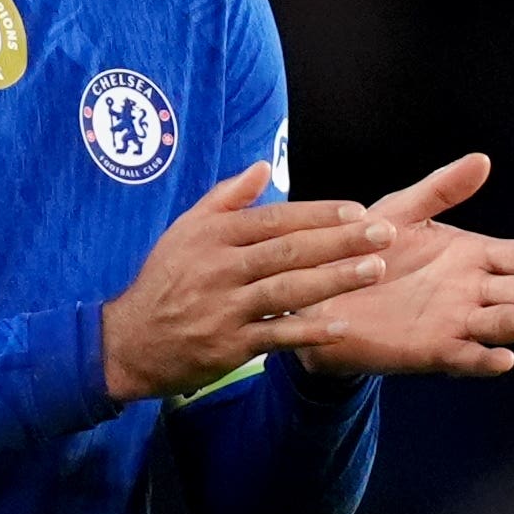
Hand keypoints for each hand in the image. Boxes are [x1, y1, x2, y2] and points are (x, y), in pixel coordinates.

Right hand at [102, 161, 397, 402]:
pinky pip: (276, 336)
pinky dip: (309, 332)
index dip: (317, 214)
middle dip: (340, 241)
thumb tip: (263, 167)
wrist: (130, 340)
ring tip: (375, 269)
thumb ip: (226, 197)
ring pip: (288, 290)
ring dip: (335, 279)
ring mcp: (225, 308)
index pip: (275, 219)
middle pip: (289, 251)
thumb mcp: (185, 230)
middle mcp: (220, 268)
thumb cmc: (165, 279)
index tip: (357, 211)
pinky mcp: (229, 345)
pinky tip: (342, 325)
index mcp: (213, 236)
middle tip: (383, 234)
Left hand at [294, 153, 513, 377]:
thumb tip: (482, 159)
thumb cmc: (364, 251)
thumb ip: (441, 190)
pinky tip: (504, 358)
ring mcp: (455, 323)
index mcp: (470, 258)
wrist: (322, 291)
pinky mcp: (432, 350)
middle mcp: (471, 293)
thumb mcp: (403, 211)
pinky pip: (465, 357)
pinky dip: (485, 360)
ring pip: (498, 323)